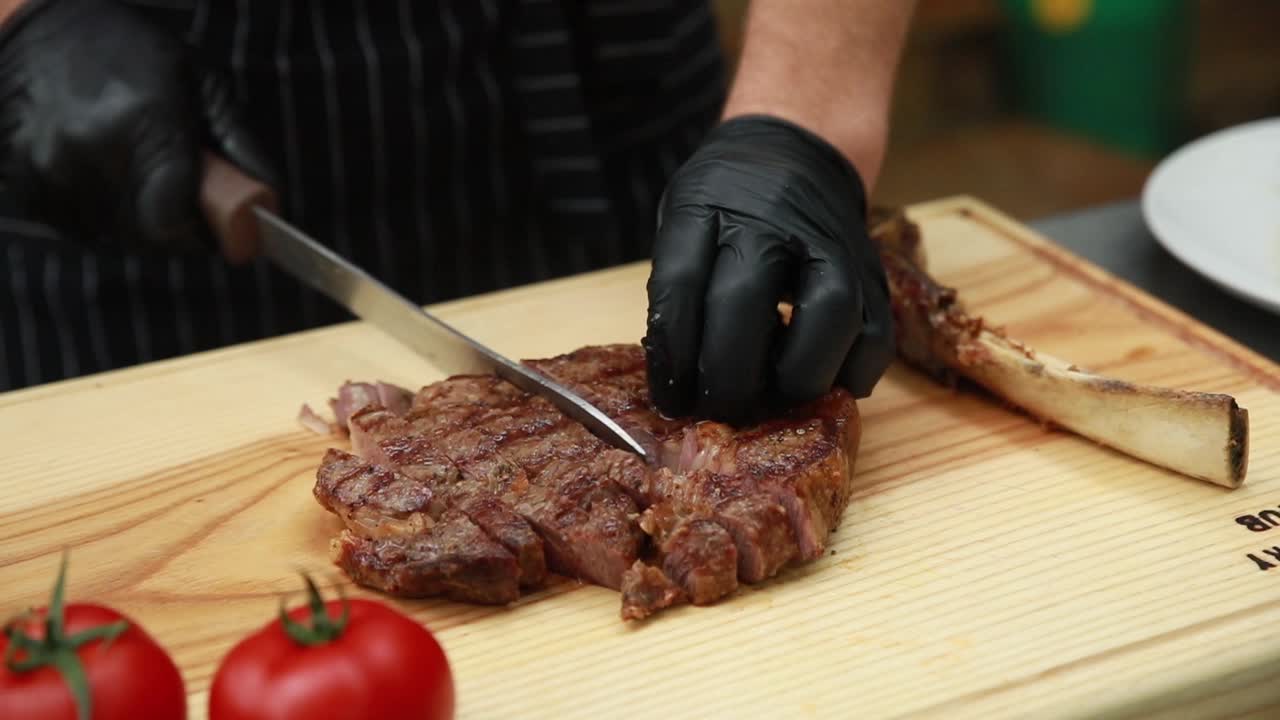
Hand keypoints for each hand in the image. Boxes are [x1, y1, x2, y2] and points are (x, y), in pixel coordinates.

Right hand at [0, 0, 276, 251]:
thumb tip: (270, 203)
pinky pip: (75, 226)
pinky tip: (99, 171)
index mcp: (146, 125)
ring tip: (134, 169)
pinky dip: (95, 211)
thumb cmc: (133, 52)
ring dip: (132, 219)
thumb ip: (241, 146)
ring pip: (111, 235)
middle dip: (172, 226)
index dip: (198, 234)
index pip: (174, 222)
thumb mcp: (204, 82)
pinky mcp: (25, 183)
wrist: (38, 30)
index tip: (211, 224)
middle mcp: (94, 152)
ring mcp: (50, 170)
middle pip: (146, 237)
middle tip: (176, 190)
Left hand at [643, 114, 893, 422]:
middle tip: (719, 410)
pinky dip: (849, 377)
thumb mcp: (684, 222)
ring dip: (797, 378)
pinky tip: (819, 385)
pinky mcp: (874, 272)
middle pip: (745, 302)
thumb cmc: (726, 206)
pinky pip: (874, 337)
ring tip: (774, 399)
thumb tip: (679, 383)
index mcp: (706, 206)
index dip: (673, 355)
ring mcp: (831, 243)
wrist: (798, 153)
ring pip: (829, 315)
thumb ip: (678, 291)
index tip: (672, 396)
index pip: (680, 285)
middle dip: (727, 378)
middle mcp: (770, 220)